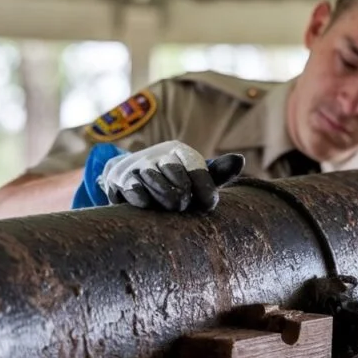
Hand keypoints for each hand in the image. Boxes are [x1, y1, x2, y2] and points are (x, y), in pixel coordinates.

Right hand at [98, 141, 243, 211]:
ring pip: (152, 179)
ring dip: (162, 195)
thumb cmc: (171, 183)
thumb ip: (217, 172)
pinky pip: (130, 187)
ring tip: (172, 206)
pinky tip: (145, 203)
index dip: (203, 184)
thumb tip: (239, 160)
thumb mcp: (194, 176)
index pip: (194, 164)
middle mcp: (157, 154)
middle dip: (182, 191)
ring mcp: (136, 165)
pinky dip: (138, 196)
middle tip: (184, 205)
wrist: (129, 179)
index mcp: (179, 151)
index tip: (209, 204)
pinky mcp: (118, 178)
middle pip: (174, 173)